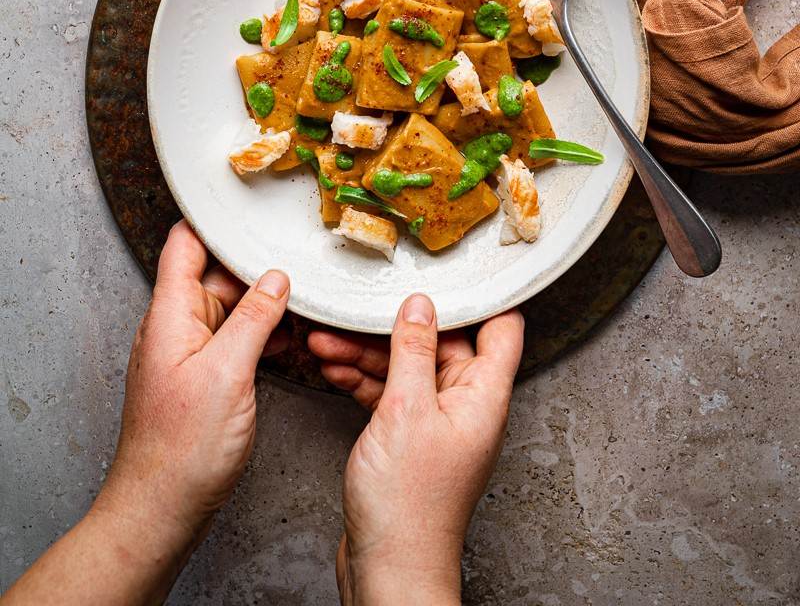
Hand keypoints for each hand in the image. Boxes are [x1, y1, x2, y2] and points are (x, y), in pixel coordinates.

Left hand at [100, 221, 289, 542]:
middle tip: (301, 257)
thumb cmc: (182, 450)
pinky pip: (235, 340)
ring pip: (232, 309)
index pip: (185, 244)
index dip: (214, 220)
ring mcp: (190, 353)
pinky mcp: (204, 378)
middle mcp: (176, 327)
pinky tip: (291, 341)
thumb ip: (255, 317)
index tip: (248, 205)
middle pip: (218, 275)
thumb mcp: (229, 372)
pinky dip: (263, 336)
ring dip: (266, 305)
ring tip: (307, 303)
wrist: (161, 509)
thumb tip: (276, 279)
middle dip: (257, 267)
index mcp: (171, 314)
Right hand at [308, 296, 523, 605]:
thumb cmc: (408, 504)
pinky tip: (333, 368)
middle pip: (440, 344)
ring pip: (408, 368)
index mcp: (483, 395)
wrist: (388, 568)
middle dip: (396, 325)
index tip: (453, 269)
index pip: (501, 329)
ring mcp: (437, 424)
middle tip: (356, 311)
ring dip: (367, 352)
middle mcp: (466, 406)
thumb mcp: (405, 410)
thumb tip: (420, 305)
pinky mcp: (410, 440)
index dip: (482, 296)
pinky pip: (391, 394)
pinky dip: (363, 380)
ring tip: (326, 341)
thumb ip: (412, 350)